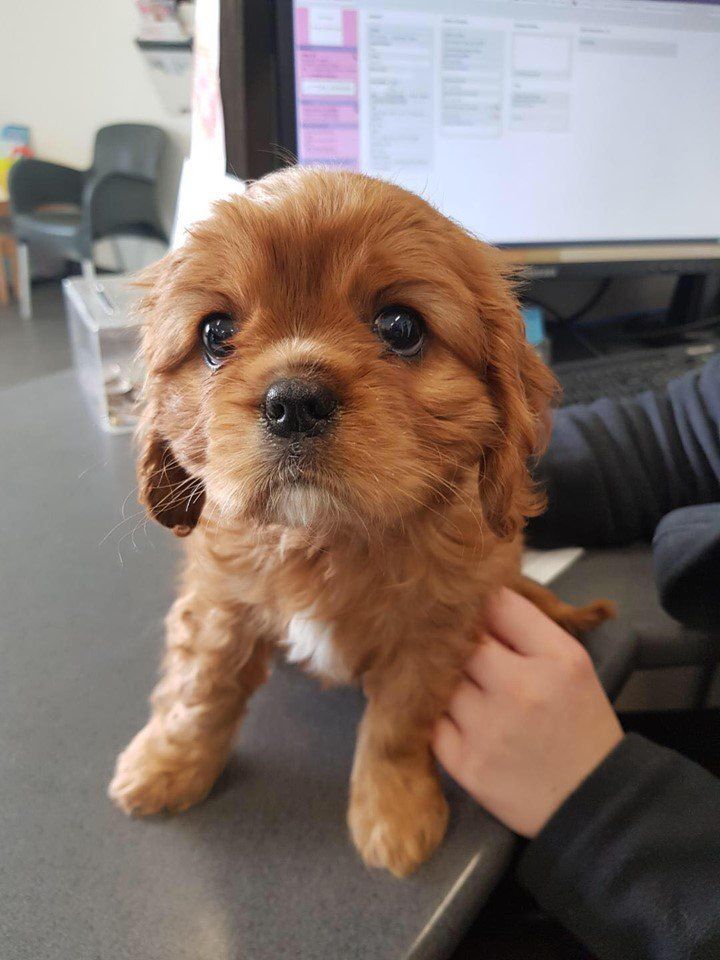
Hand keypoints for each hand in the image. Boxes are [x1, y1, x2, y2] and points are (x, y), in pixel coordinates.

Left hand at [433, 589, 622, 837]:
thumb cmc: (579, 723)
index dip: (480, 602)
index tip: (472, 608)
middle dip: (458, 640)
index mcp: (555, 659)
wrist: (589, 800)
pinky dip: (436, 713)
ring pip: (440, 677)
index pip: (498, 605)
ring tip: (457, 682)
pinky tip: (453, 714)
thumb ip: (528, 625)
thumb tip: (478, 594)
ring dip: (443, 676)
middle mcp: (520, 690)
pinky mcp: (464, 763)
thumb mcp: (572, 663)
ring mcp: (487, 729)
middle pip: (462, 639)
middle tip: (457, 645)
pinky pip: (429, 719)